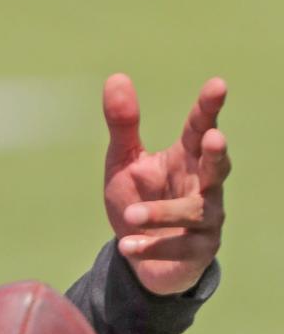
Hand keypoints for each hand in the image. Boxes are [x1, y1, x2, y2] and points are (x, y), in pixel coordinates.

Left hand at [103, 74, 229, 294]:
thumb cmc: (139, 200)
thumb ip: (124, 125)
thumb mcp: (124, 162)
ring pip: (195, 211)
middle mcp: (204, 186)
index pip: (200, 129)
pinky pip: (178, 247)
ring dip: (162, 212)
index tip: (217, 85)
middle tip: (213, 138)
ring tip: (131, 215)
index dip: (208, 109)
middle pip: (218, 167)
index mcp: (187, 158)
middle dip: (217, 153)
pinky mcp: (197, 251)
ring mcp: (206, 219)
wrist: (141, 256)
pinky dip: (151, 246)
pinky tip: (127, 245)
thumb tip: (116, 77)